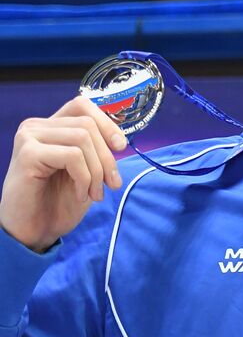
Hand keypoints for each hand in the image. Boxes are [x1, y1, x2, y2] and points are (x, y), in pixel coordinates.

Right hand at [0, 97, 126, 251]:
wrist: (34, 231)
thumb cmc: (58, 202)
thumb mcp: (86, 170)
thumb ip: (97, 149)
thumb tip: (119, 139)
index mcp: (49, 127)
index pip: (82, 105)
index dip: (106, 123)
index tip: (120, 147)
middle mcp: (35, 127)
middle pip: (88, 124)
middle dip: (107, 157)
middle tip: (111, 184)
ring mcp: (28, 138)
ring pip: (82, 138)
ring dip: (97, 171)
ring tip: (94, 193)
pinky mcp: (27, 154)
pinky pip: (73, 156)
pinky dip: (84, 178)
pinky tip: (79, 195)